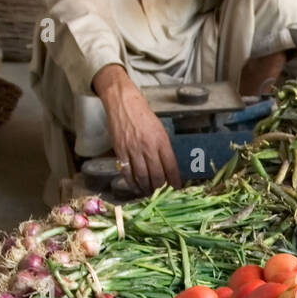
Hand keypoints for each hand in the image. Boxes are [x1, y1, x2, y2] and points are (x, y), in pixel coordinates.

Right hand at [93, 65, 181, 193]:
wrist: (123, 102)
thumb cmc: (143, 114)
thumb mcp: (160, 130)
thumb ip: (163, 148)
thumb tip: (167, 167)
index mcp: (161, 141)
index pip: (171, 167)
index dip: (174, 182)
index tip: (176, 189)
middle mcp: (148, 147)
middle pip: (156, 176)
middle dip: (160, 189)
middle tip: (161, 195)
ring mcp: (133, 150)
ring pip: (142, 177)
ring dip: (146, 189)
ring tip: (149, 193)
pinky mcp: (120, 151)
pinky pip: (126, 172)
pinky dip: (131, 183)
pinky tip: (135, 187)